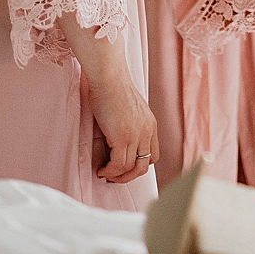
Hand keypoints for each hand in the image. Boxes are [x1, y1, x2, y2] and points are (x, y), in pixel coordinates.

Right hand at [86, 65, 157, 183]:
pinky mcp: (122, 136)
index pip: (153, 155)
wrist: (109, 77)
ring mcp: (136, 135)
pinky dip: (109, 171)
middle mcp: (147, 132)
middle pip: (144, 166)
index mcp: (150, 125)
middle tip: (114, 176)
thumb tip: (118, 139)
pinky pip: (118, 164)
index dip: (138, 165)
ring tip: (105, 173)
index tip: (124, 167)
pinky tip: (101, 169)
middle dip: (129, 176)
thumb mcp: (130, 109)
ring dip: (117, 176)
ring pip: (131, 168)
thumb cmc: (113, 89)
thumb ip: (130, 124)